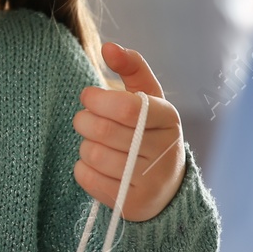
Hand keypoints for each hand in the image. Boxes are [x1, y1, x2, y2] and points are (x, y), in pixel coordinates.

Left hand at [73, 42, 186, 221]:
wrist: (165, 186)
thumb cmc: (149, 132)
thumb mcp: (148, 98)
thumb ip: (131, 68)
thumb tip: (108, 47)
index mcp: (168, 119)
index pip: (128, 108)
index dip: (98, 99)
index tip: (88, 97)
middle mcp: (164, 151)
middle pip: (104, 131)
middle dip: (84, 121)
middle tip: (85, 120)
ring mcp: (150, 181)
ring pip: (93, 155)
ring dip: (84, 146)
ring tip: (95, 144)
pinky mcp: (132, 205)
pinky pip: (88, 179)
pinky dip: (83, 169)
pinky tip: (97, 166)